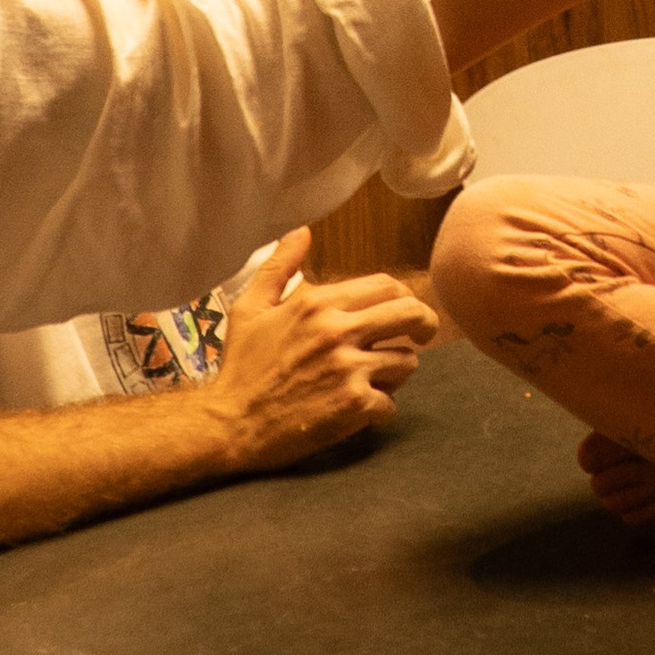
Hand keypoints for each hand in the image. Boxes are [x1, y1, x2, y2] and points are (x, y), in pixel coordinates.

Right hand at [203, 231, 437, 471]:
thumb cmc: (240, 367)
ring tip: (376, 380)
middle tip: (421, 337)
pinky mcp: (354, 405)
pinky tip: (360, 411)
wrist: (229, 424)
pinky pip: (391, 403)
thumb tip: (302, 231)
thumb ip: (279, 267)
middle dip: (424, 324)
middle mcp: (337, 330)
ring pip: (407, 361)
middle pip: (410, 313)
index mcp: (317, 303)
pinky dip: (380, 410)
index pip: (386, 285)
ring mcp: (348, 368)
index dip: (402, 296)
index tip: (402, 311)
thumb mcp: (250, 308)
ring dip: (397, 372)